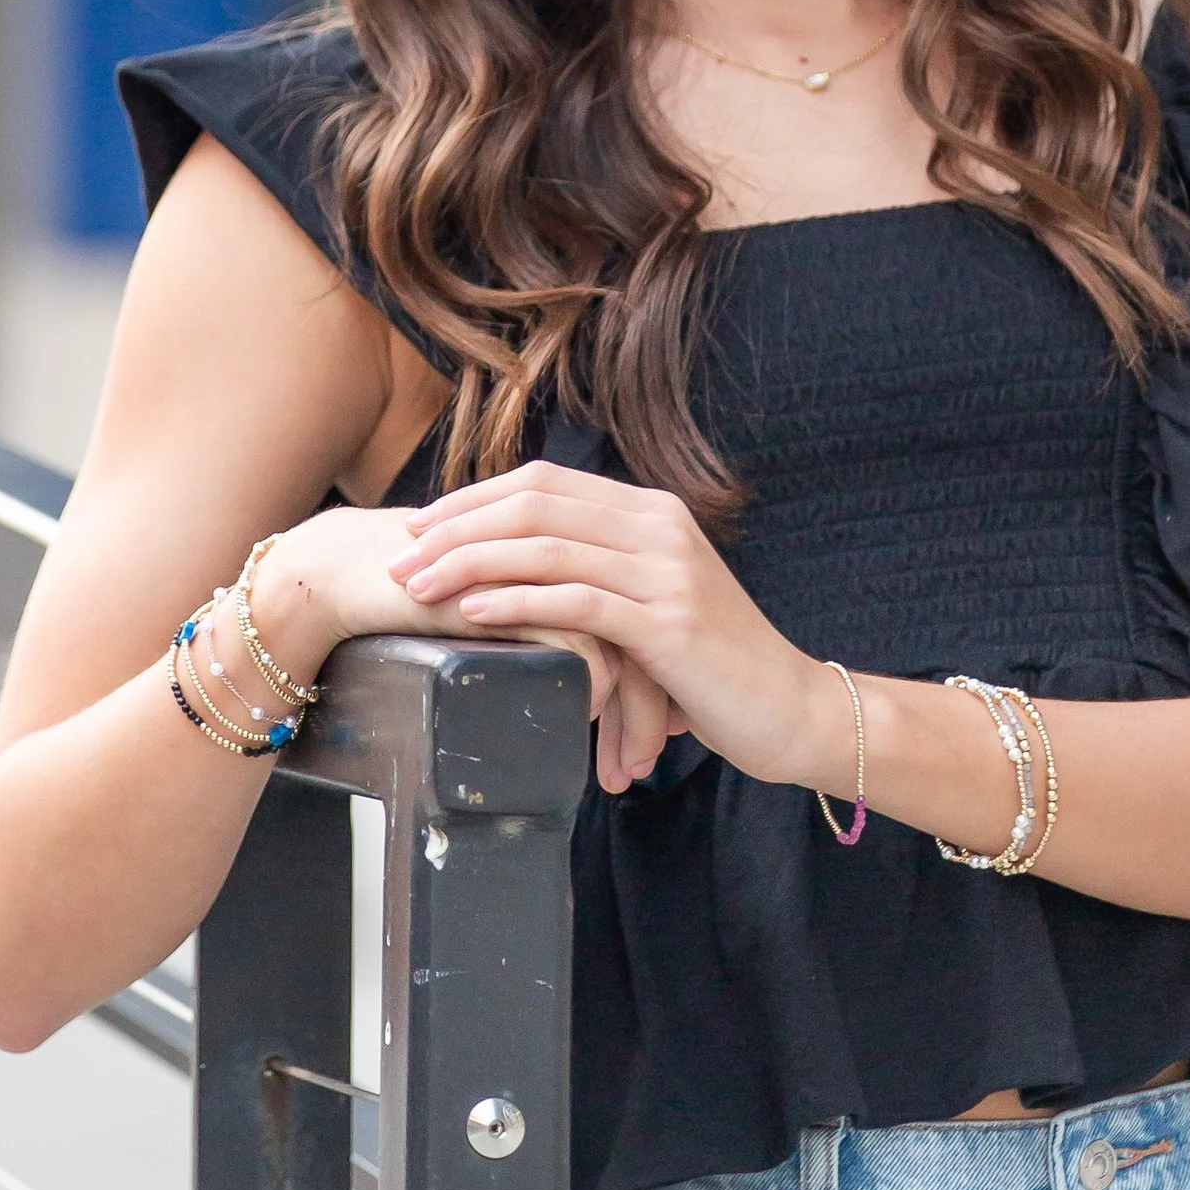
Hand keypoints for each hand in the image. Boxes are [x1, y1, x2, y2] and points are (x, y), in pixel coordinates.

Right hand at [243, 502, 631, 760]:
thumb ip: (552, 621)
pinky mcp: (516, 593)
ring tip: (624, 774)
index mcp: (579, 551)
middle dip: (653, 708)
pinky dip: (595, 695)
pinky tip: (591, 726)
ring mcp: (547, 569)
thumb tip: (610, 676)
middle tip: (645, 766)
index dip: (661, 679)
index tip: (661, 737)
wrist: (354, 571)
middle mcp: (572, 554)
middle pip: (647, 632)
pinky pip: (579, 645)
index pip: (649, 616)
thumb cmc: (428, 596)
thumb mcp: (504, 609)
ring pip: (623, 645)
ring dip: (630, 718)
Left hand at [388, 463, 843, 802]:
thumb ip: (602, 572)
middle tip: (399, 557)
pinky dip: (516, 603)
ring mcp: (667, 570)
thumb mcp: (655, 600)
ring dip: (469, 564)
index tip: (420, 526)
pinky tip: (471, 613)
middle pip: (536, 503)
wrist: (790, 708)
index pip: (544, 482)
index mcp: (652, 512)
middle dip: (457, 527)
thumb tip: (518, 570)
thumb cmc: (713, 666)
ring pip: (546, 546)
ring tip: (416, 587)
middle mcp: (659, 526)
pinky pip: (576, 600)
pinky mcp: (669, 622)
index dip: (475, 499)